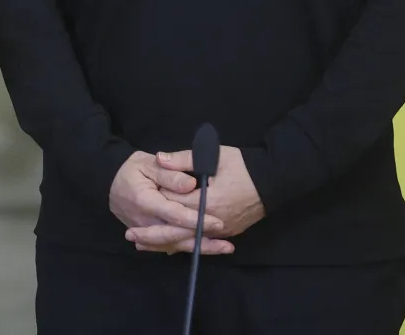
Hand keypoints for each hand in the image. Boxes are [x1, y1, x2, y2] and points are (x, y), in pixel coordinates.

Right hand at [111, 151, 234, 255]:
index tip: (218, 221)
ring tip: (223, 249)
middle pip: (176, 237)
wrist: (109, 181)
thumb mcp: (148, 163)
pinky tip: (205, 249)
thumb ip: (169, 173)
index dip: (197, 219)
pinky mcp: (148, 235)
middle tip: (227, 245)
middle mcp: (145, 222)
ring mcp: (146, 231)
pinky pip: (168, 246)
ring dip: (199, 248)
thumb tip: (190, 184)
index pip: (175, 215)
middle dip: (203, 241)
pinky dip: (187, 248)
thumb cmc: (131, 169)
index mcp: (146, 202)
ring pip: (175, 245)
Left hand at [125, 146, 264, 252]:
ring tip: (143, 246)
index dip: (156, 202)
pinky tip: (169, 248)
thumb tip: (159, 159)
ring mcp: (223, 229)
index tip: (135, 203)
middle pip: (178, 230)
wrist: (274, 180)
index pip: (176, 204)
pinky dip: (184, 244)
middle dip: (153, 234)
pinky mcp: (229, 232)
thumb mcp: (213, 156)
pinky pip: (201, 241)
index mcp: (208, 201)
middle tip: (130, 236)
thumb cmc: (243, 165)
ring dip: (166, 243)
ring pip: (189, 240)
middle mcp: (214, 221)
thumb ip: (183, 159)